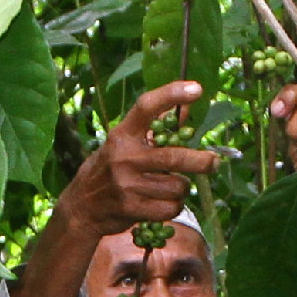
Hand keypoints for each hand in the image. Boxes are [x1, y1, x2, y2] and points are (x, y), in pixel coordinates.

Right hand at [65, 82, 224, 232]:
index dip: (172, 94)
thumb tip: (187, 110)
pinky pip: (171, 207)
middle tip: (214, 162)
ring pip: (177, 186)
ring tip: (170, 187)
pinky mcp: (131, 208)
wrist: (83, 207)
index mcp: (122, 134)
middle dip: (201, 161)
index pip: (147, 106)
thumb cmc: (110, 169)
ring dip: (181, 189)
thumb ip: (157, 128)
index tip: (196, 88)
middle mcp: (124, 156)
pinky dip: (174, 206)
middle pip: (174, 156)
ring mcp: (126, 184)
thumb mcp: (126, 144)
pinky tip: (163, 203)